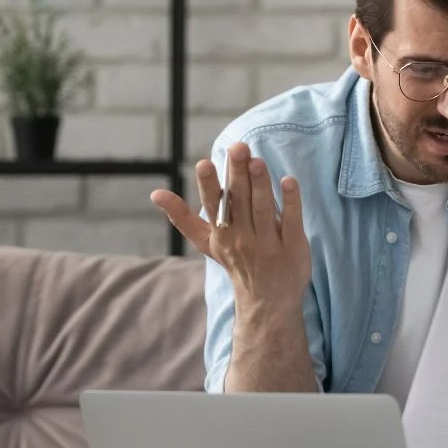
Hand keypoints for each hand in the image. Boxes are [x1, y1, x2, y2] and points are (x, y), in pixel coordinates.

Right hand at [150, 142, 310, 309]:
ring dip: (260, 185)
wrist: (267, 300)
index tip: (204, 163)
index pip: (213, 206)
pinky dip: (290, 201)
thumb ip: (183, 217)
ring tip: (257, 161)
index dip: (208, 185)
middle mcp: (243, 237)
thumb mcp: (206, 242)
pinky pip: (291, 221)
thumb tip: (154, 193)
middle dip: (237, 174)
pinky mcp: (293, 246)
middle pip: (240, 201)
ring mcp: (268, 243)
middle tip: (238, 147)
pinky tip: (288, 181)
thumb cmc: (236, 261)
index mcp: (222, 232)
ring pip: (262, 209)